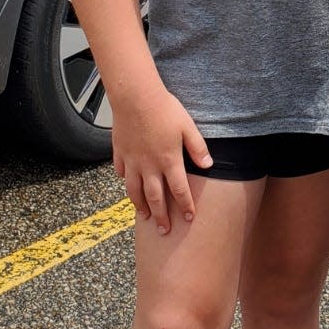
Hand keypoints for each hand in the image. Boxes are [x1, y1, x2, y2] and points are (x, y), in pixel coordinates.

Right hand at [111, 86, 211, 233]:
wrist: (135, 97)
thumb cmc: (164, 109)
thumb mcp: (188, 127)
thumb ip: (197, 148)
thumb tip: (209, 165)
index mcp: (169, 160)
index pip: (179, 190)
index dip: (185, 205)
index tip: (189, 218)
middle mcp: (149, 166)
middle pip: (155, 198)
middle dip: (161, 216)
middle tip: (164, 230)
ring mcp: (132, 161)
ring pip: (135, 191)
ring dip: (140, 206)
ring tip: (144, 217)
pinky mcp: (119, 153)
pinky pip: (121, 172)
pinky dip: (125, 182)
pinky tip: (127, 186)